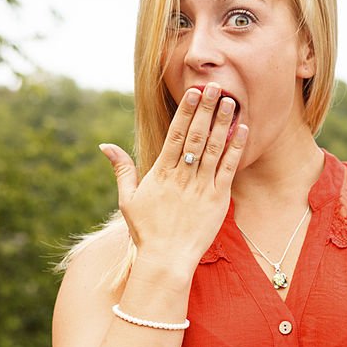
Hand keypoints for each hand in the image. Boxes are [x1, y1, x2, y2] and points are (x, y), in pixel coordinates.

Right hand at [99, 83, 247, 267]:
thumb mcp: (127, 199)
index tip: (195, 92)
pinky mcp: (218, 199)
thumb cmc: (146, 230)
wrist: (166, 260)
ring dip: (223, 123)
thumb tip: (105, 146)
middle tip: (217, 87)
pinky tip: (242, 130)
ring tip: (232, 102)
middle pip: (197, 136)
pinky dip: (236, 149)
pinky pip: (229, 169)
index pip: (176, 134)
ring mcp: (201, 187)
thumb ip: (122, 169)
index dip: (186, 111)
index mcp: (161, 172)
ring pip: (214, 149)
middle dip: (207, 110)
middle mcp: (182, 176)